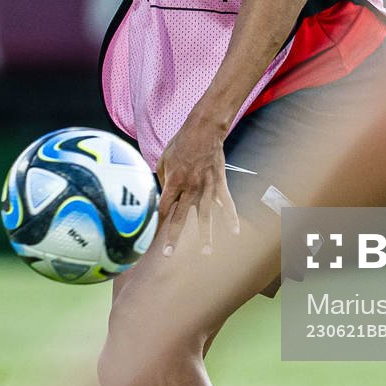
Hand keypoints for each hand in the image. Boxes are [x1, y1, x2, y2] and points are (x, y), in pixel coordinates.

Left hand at [154, 119, 239, 257]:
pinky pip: (226, 204)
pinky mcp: (220, 184)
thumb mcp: (163, 159)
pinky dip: (230, 218)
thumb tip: (160, 194)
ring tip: (206, 252)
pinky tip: (235, 232)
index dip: (155, 224)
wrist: (204, 130)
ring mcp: (206, 188)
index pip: (162, 208)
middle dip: (173, 237)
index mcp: (173, 182)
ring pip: (205, 216)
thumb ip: (161, 179)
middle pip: (180, 218)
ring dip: (206, 235)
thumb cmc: (181, 143)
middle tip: (168, 255)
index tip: (150, 237)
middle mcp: (189, 188)